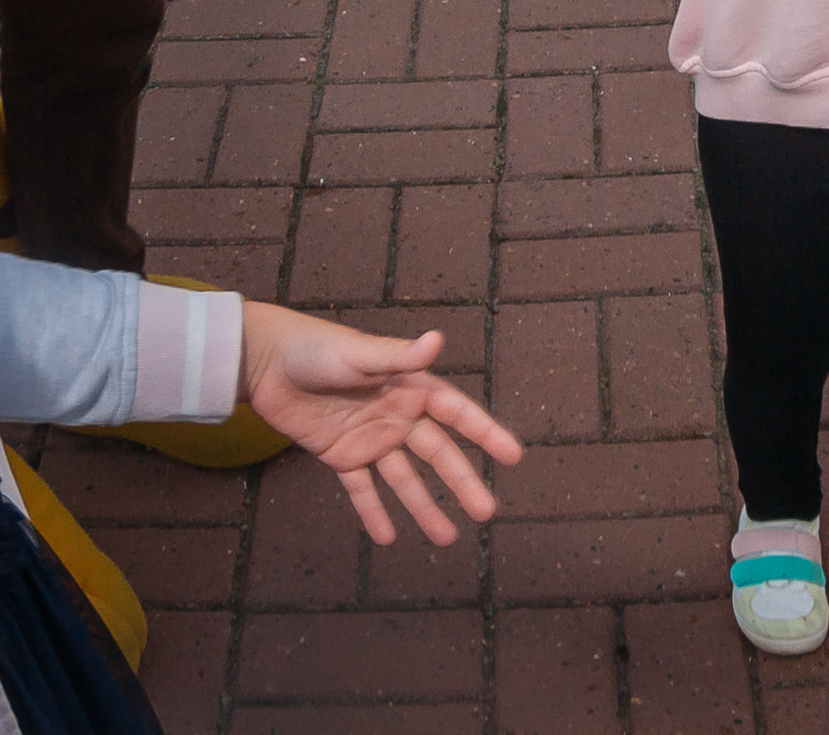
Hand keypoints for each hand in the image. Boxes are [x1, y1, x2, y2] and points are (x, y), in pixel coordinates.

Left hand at [239, 304, 524, 547]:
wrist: (266, 362)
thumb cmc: (317, 349)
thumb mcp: (360, 354)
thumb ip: (399, 357)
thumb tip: (437, 339)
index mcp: (412, 388)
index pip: (458, 414)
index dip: (486, 434)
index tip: (513, 456)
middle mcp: (399, 416)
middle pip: (438, 455)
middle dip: (462, 483)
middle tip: (487, 512)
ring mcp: (371, 438)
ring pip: (405, 479)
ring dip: (423, 507)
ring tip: (446, 539)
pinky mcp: (341, 455)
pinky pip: (362, 489)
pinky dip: (373, 512)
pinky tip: (387, 538)